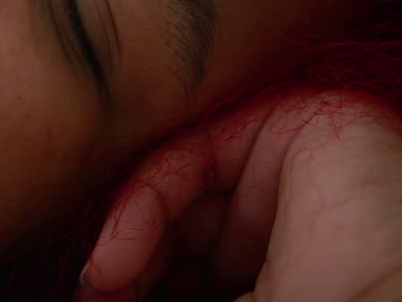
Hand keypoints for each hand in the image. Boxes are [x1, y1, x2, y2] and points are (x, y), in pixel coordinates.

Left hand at [75, 91, 401, 300]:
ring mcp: (302, 164)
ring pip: (182, 184)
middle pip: (182, 219)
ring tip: (100, 289)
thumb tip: (90, 294)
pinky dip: (143, 205)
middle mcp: (292, 213)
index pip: (188, 261)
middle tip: (91, 298)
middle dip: (128, 264)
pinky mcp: (311, 119)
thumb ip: (159, 294)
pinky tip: (113, 261)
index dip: (136, 284)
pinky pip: (199, 151)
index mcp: (284, 267)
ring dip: (127, 239)